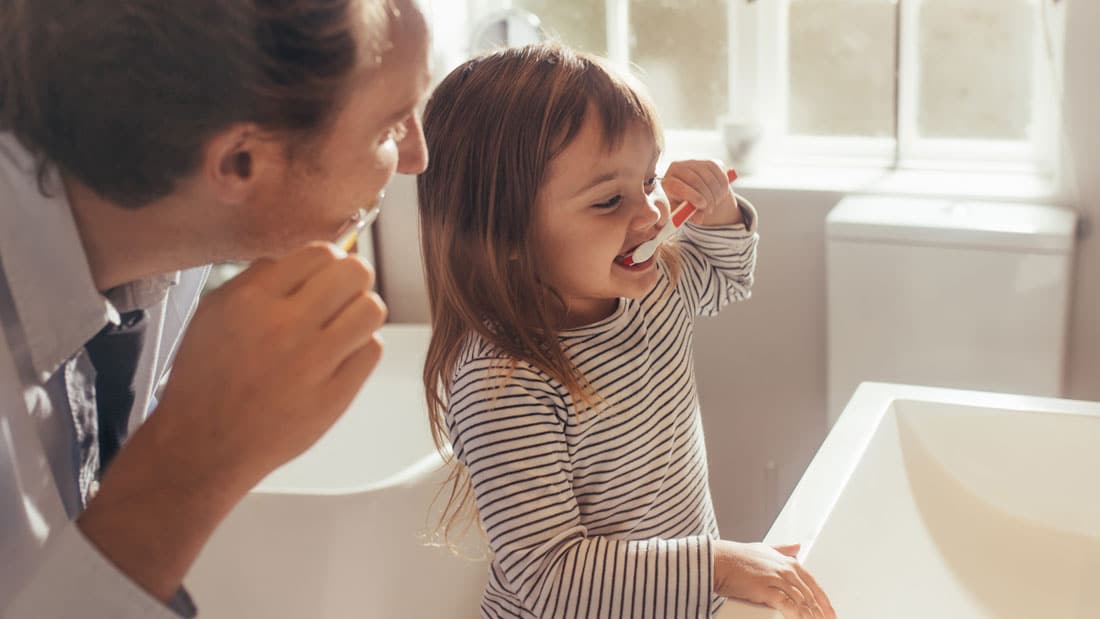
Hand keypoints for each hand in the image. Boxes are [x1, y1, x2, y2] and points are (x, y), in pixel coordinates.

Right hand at [156, 241, 386, 482]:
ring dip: (362, 314)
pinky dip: (361, 349)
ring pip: (371, 309)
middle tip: (343, 297)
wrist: (203, 446)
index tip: (326, 274)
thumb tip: (301, 258)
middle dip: (353, 280)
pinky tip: (340, 358)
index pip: (319, 252)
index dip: (329, 260)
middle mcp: (284, 326)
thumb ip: (256, 280)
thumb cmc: (207, 380)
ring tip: (344, 327)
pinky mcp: (334, 396)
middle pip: (355, 272)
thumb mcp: (213, 314)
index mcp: (252, 300)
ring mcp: (312, 363)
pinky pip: (371, 350)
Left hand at [659, 159, 740, 226]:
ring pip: (709, 177)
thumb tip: (699, 219)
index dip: (692, 196)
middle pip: (695, 180)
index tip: (703, 206)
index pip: (678, 186)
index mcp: (667, 182)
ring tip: (714, 204)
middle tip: (710, 209)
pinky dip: (723, 186)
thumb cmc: (683, 204)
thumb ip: (690, 215)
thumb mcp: (683, 213)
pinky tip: (720, 194)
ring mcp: (693, 163)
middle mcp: (677, 168)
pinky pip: (719, 173)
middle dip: (706, 197)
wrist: (691, 192)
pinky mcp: (707, 162)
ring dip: (716, 193)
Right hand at [714, 541, 835, 618]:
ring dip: (811, 616)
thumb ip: (782, 550)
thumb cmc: (737, 557)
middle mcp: (786, 570)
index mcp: (788, 562)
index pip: (814, 584)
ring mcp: (777, 579)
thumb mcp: (764, 549)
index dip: (824, 601)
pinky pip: (788, 606)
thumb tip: (797, 547)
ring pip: (802, 602)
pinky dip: (796, 616)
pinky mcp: (767, 589)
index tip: (830, 612)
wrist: (719, 561)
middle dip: (821, 612)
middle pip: (811, 595)